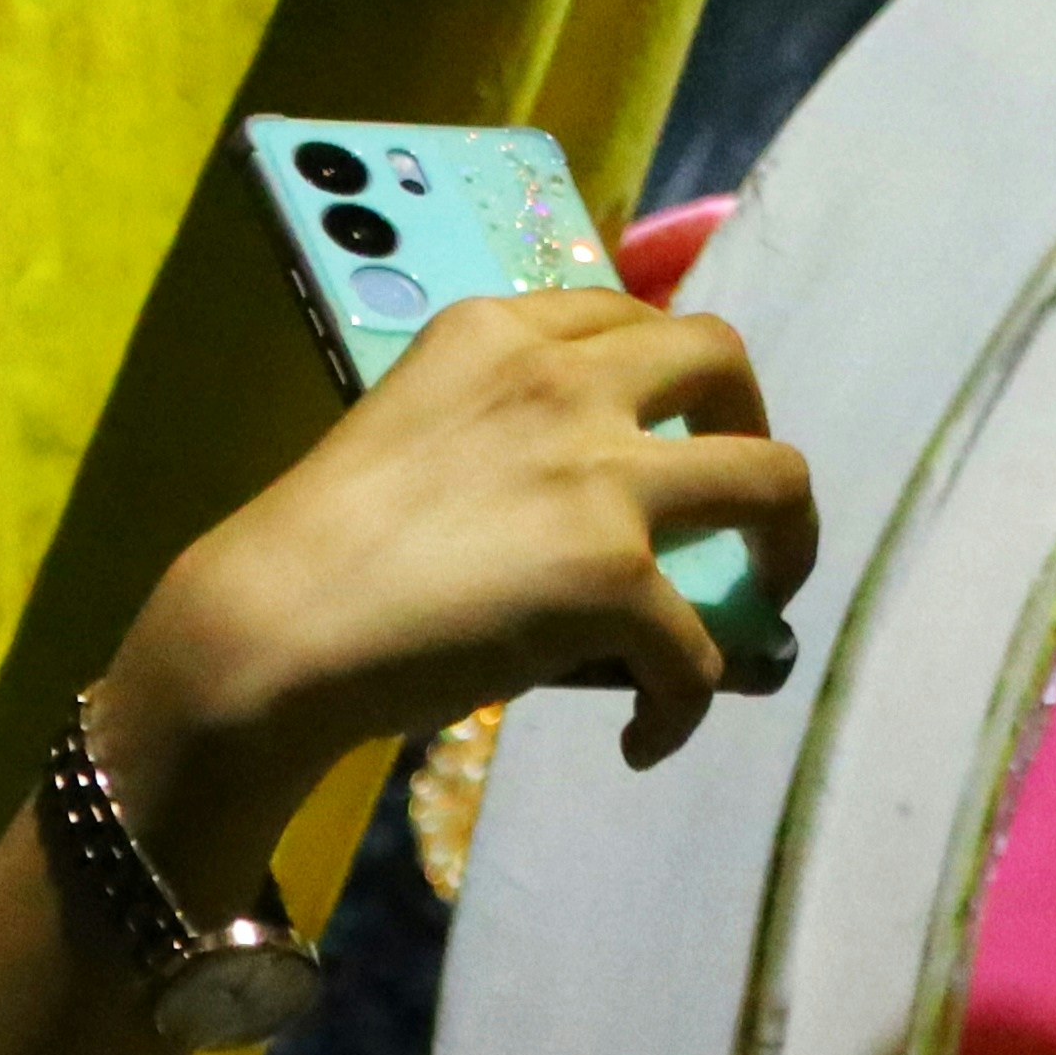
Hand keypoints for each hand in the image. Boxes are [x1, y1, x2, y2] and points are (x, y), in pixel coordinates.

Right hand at [115, 291, 815, 802]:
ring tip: (763, 603)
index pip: (626, 314)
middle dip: (755, 425)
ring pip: (775, 484)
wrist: (268, 629)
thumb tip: (554, 520)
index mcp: (499, 336)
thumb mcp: (403, 436)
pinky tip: (644, 740)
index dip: (669, 372)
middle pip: (725, 361)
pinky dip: (685, 705)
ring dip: (787, 546)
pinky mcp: (614, 576)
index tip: (671, 426)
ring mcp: (600, 473)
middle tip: (738, 501)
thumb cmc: (306, 554)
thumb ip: (487, 436)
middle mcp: (565, 380)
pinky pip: (699, 653)